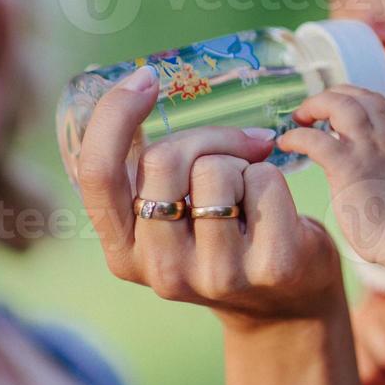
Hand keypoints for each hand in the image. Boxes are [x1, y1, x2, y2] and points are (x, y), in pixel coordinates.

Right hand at [72, 65, 343, 324]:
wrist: (287, 306)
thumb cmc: (222, 239)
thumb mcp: (168, 218)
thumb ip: (147, 175)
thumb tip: (143, 82)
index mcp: (124, 252)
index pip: (98, 174)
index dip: (114, 116)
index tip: (145, 79)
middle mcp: (161, 270)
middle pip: (164, 159)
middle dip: (205, 136)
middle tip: (236, 148)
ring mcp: (216, 274)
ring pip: (216, 168)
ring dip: (241, 160)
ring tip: (250, 189)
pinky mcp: (270, 267)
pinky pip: (263, 180)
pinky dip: (274, 175)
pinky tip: (276, 207)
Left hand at [278, 85, 384, 263]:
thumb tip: (370, 168)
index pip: (375, 100)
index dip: (351, 98)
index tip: (333, 108)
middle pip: (355, 95)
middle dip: (329, 96)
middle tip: (310, 112)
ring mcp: (367, 148)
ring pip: (339, 105)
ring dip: (314, 106)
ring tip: (298, 119)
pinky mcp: (347, 166)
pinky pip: (315, 139)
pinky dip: (297, 136)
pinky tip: (287, 143)